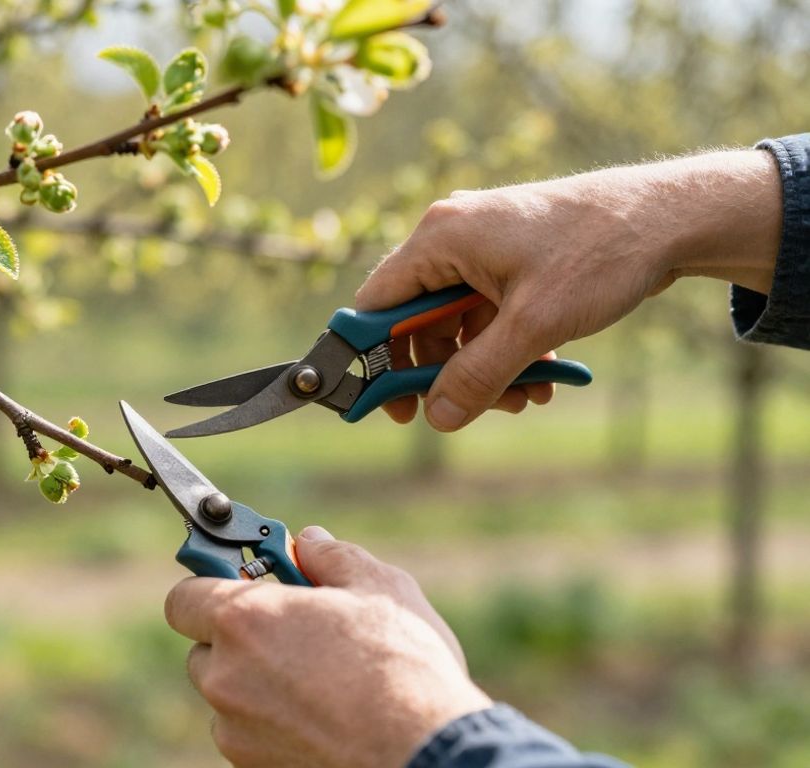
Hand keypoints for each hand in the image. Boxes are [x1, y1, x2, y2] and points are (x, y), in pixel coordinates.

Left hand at [165, 527, 491, 767]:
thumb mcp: (379, 587)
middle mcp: (226, 676)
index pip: (184, 597)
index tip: (239, 585)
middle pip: (205, 649)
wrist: (424, 752)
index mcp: (244, 619)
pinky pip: (247, 734)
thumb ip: (331, 557)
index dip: (209, 587)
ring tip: (316, 681)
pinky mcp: (252, 765)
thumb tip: (309, 543)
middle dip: (239, 638)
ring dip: (254, 683)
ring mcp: (235, 728)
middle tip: (291, 633)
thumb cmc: (404, 668)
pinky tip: (320, 716)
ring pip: (227, 696)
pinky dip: (270, 724)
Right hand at [355, 150, 781, 430]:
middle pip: (417, 321)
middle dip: (443, 372)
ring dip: (482, 367)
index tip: (386, 403)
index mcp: (441, 237)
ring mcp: (485, 248)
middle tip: (459, 411)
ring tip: (523, 398)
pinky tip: (539, 378)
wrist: (671, 218)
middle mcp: (453, 237)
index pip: (377, 304)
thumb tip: (439, 418)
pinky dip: (506, 349)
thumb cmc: (601, 251)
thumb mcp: (533, 324)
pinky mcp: (513, 260)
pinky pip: (488, 315)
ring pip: (458, 324)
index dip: (373, 358)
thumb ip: (479, 374)